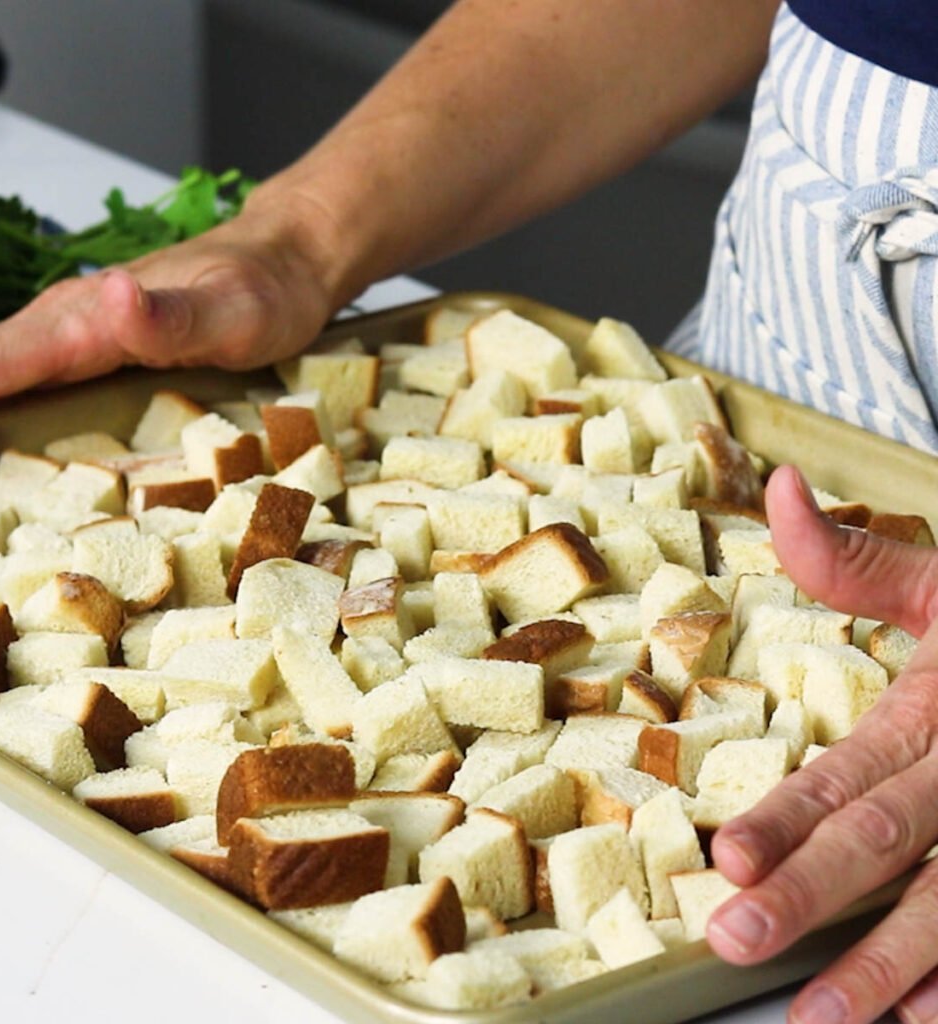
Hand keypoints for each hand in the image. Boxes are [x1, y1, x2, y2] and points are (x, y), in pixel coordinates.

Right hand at [0, 187, 347, 418]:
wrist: (287, 265)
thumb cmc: (264, 290)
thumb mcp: (233, 310)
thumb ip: (172, 315)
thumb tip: (109, 297)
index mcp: (92, 319)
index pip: (0, 358)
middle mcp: (74, 328)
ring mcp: (83, 343)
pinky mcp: (99, 359)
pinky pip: (30, 386)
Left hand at [706, 465, 937, 1023]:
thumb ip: (851, 556)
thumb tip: (778, 486)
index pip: (847, 771)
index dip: (786, 815)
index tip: (727, 860)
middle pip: (890, 842)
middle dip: (813, 898)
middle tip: (735, 942)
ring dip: (891, 969)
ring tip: (821, 1019)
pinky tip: (930, 1021)